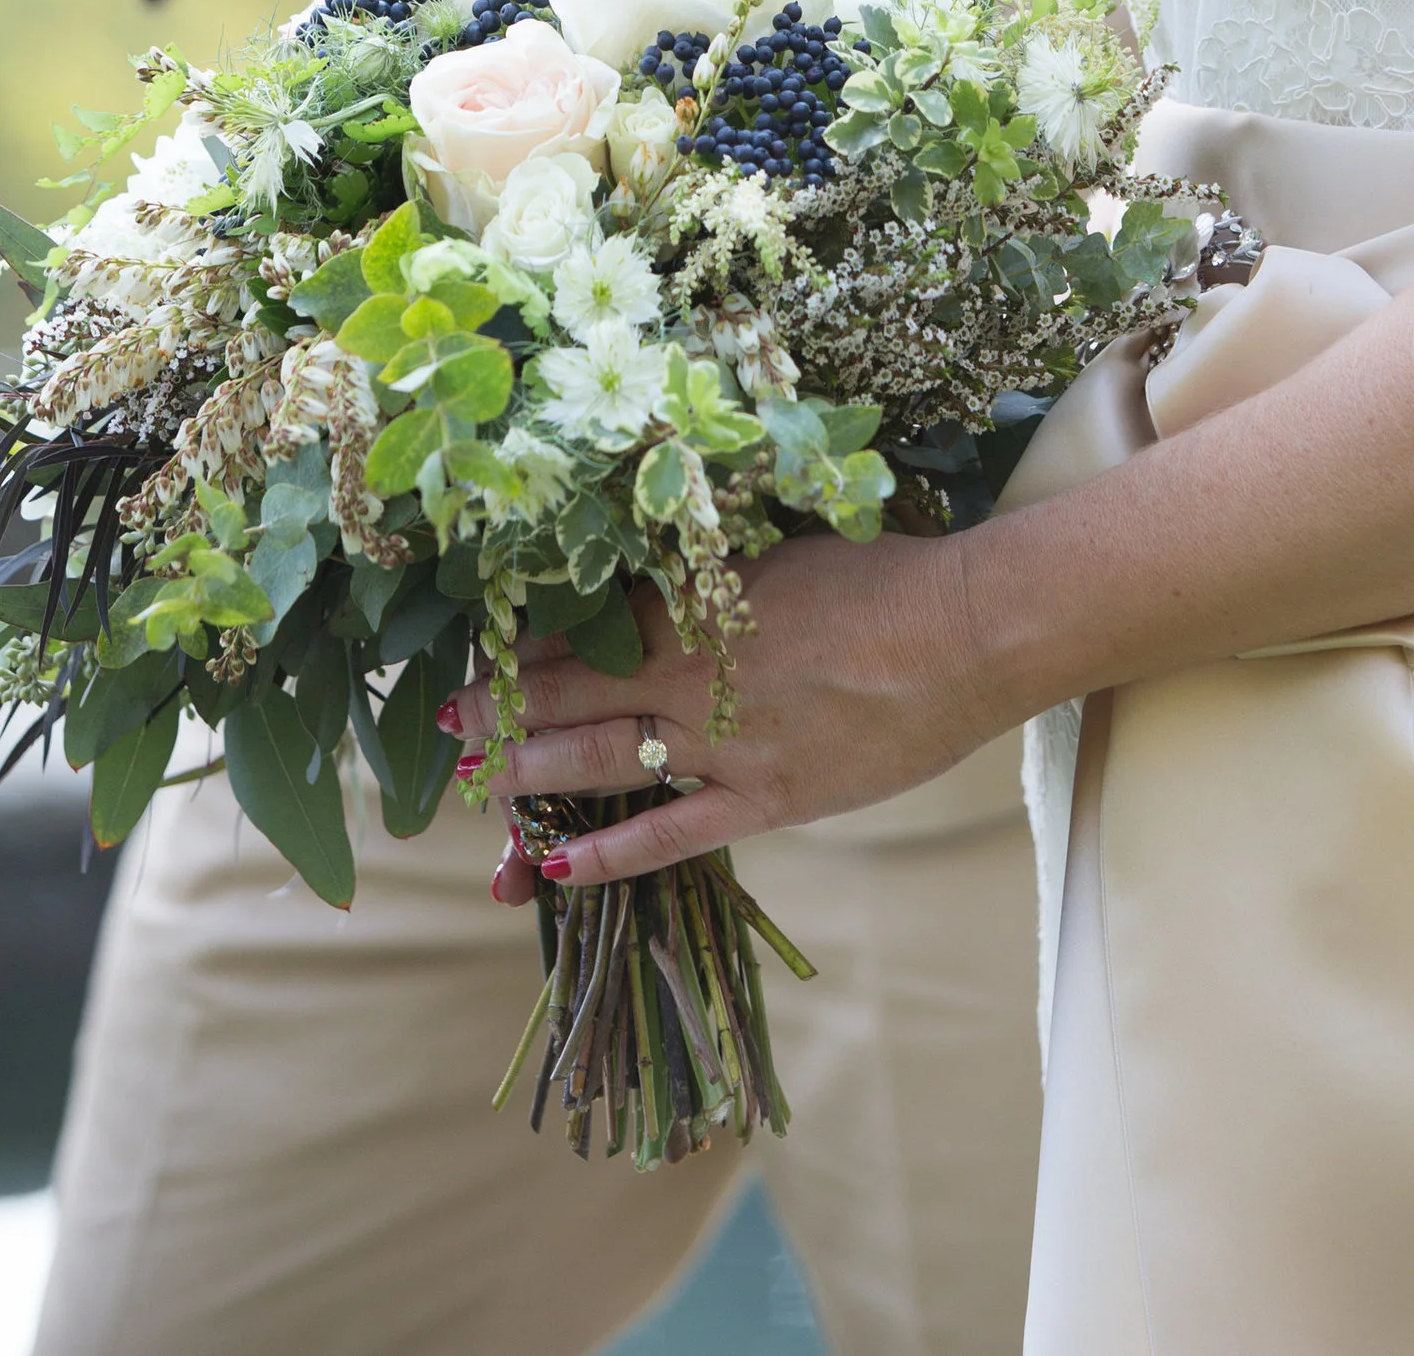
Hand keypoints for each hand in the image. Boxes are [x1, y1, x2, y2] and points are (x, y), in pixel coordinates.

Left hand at [462, 532, 997, 900]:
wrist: (963, 633)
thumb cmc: (881, 574)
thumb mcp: (779, 550)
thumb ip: (709, 570)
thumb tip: (654, 570)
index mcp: (694, 603)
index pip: (582, 627)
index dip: (525, 642)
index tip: (478, 649)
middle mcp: (691, 675)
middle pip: (571, 694)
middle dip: (503, 710)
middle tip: (450, 726)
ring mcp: (723, 745)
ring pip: (600, 761)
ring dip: (531, 772)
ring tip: (478, 783)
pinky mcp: (765, 799)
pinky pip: (669, 833)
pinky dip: (607, 850)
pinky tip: (556, 862)